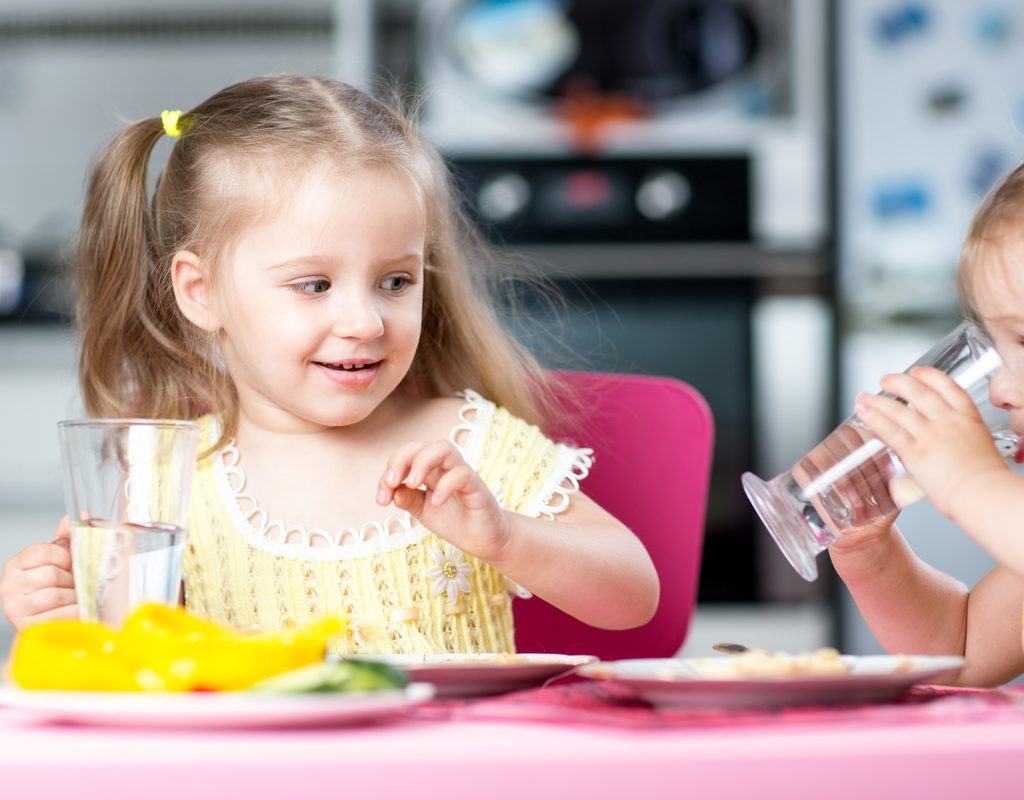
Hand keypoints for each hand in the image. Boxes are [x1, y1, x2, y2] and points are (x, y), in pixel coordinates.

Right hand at [0, 516, 78, 630]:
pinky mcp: (24, 627)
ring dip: (74, 598)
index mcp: (16, 565)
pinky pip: (58, 615)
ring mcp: (14, 607)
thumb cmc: (53, 590)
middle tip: (78, 586)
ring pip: (55, 595)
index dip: (65, 557)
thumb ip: (65, 540)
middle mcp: (8, 585)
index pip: (44, 550)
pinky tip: (78, 612)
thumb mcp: (56, 563)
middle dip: (73, 580)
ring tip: (77, 599)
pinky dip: (74, 613)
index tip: (71, 565)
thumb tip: (81, 515)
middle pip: (51, 574)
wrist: (47, 625)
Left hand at [377, 440, 510, 560]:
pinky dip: (445, 485)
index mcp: (430, 471)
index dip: (389, 473)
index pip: (406, 457)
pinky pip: (462, 474)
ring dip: (422, 462)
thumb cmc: (454, 521)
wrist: (483, 539)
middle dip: (401, 459)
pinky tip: (436, 502)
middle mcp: (445, 468)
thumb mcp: (423, 512)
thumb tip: (393, 491)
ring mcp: (462, 475)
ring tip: (412, 483)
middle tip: (392, 482)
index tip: (382, 499)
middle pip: (422, 445)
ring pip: (445, 449)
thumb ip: (408, 500)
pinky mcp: (477, 487)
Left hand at [855, 366, 1009, 518]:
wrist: (983, 493)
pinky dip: (874, 420)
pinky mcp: (914, 451)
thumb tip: (948, 456)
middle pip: (919, 392)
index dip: (929, 376)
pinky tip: (864, 414)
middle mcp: (947, 421)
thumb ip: (961, 446)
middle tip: (886, 380)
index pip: (948, 387)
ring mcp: (929, 434)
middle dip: (899, 382)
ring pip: (899, 410)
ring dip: (878, 401)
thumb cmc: (987, 482)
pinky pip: (889, 430)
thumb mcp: (981, 451)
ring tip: (865, 397)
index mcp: (968, 418)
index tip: (917, 372)